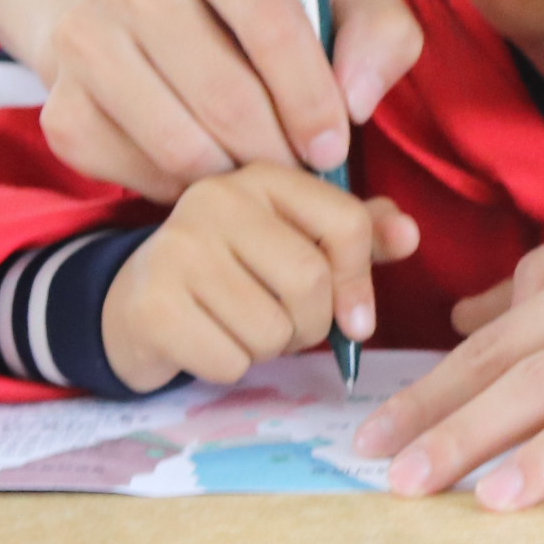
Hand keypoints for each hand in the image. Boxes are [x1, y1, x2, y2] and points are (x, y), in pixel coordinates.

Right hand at [36, 0, 423, 199]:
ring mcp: (82, 37)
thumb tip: (355, 98)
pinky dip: (183, 189)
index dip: (312, 97)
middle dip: (280, 149)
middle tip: (305, 173)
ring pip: (178, 142)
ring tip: (264, 175)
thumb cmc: (268, 7)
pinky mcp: (60, 106)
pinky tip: (210, 172)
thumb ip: (380, 31)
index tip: (336, 145)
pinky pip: (135, 172)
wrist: (149, 17)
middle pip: (224, 93)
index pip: (271, 23)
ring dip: (236, 177)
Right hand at [100, 166, 419, 393]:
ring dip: (270, 348)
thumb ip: (357, 235)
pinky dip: (232, 367)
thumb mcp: (296, 240)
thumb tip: (410, 235)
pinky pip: (230, 361)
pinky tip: (208, 343)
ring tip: (242, 328)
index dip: (361, 281)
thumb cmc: (233, 272)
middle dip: (312, 325)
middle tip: (288, 327)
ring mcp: (176, 249)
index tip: (357, 318)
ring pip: (272, 329)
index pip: (347, 223)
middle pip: (311, 282)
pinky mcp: (151, 305)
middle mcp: (216, 199)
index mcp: (263, 175)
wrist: (133, 304)